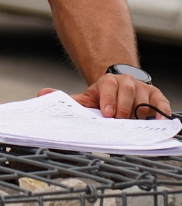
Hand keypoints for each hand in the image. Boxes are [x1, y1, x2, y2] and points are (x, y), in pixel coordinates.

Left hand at [40, 77, 171, 119]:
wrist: (120, 87)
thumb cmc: (104, 97)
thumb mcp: (87, 97)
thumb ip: (69, 99)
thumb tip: (43, 94)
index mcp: (108, 82)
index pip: (108, 87)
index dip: (108, 99)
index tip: (107, 113)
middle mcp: (127, 83)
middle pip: (128, 91)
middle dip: (124, 106)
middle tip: (120, 120)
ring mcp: (144, 90)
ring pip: (144, 98)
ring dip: (141, 111)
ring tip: (136, 123)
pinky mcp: (158, 98)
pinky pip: (162, 105)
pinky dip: (161, 113)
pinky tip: (157, 121)